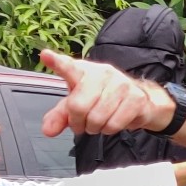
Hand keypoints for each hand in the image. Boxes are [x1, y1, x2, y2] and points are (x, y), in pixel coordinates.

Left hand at [39, 50, 167, 137]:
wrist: (140, 101)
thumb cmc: (104, 99)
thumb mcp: (78, 105)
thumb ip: (60, 116)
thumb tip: (48, 130)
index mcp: (84, 71)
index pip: (69, 67)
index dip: (58, 63)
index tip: (46, 56)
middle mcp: (103, 73)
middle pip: (78, 106)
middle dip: (78, 122)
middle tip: (83, 123)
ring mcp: (121, 84)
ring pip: (97, 118)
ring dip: (95, 128)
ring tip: (100, 122)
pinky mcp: (137, 97)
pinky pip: (114, 124)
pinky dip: (110, 129)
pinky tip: (113, 122)